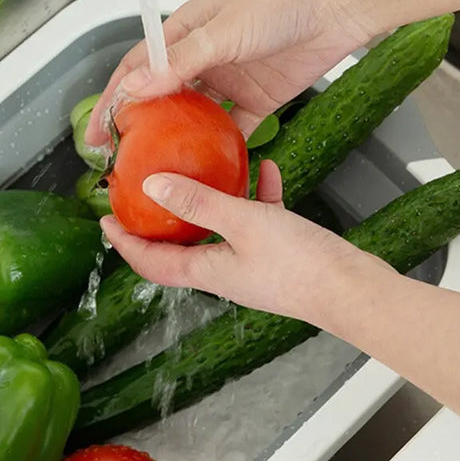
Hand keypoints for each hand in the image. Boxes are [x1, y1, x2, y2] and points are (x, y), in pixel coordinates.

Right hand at [86, 0, 376, 147]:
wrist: (338, 7)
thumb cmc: (283, 2)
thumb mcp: (223, 32)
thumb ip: (179, 61)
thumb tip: (135, 87)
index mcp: (185, 33)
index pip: (138, 70)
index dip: (114, 100)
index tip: (98, 133)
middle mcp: (202, 58)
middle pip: (161, 98)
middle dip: (139, 127)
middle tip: (121, 159)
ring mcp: (228, 81)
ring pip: (193, 118)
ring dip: (176, 141)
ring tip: (157, 169)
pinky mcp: (255, 101)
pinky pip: (231, 130)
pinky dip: (220, 149)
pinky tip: (207, 169)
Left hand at [99, 161, 388, 322]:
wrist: (354, 291)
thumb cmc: (301, 264)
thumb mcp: (244, 223)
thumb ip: (199, 202)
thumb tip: (153, 186)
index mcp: (207, 270)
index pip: (151, 262)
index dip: (124, 243)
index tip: (105, 221)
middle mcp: (223, 271)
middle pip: (179, 245)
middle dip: (161, 220)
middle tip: (145, 192)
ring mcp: (251, 264)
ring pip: (219, 229)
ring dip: (210, 201)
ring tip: (203, 171)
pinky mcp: (278, 254)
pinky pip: (257, 221)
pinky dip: (255, 197)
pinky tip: (266, 169)